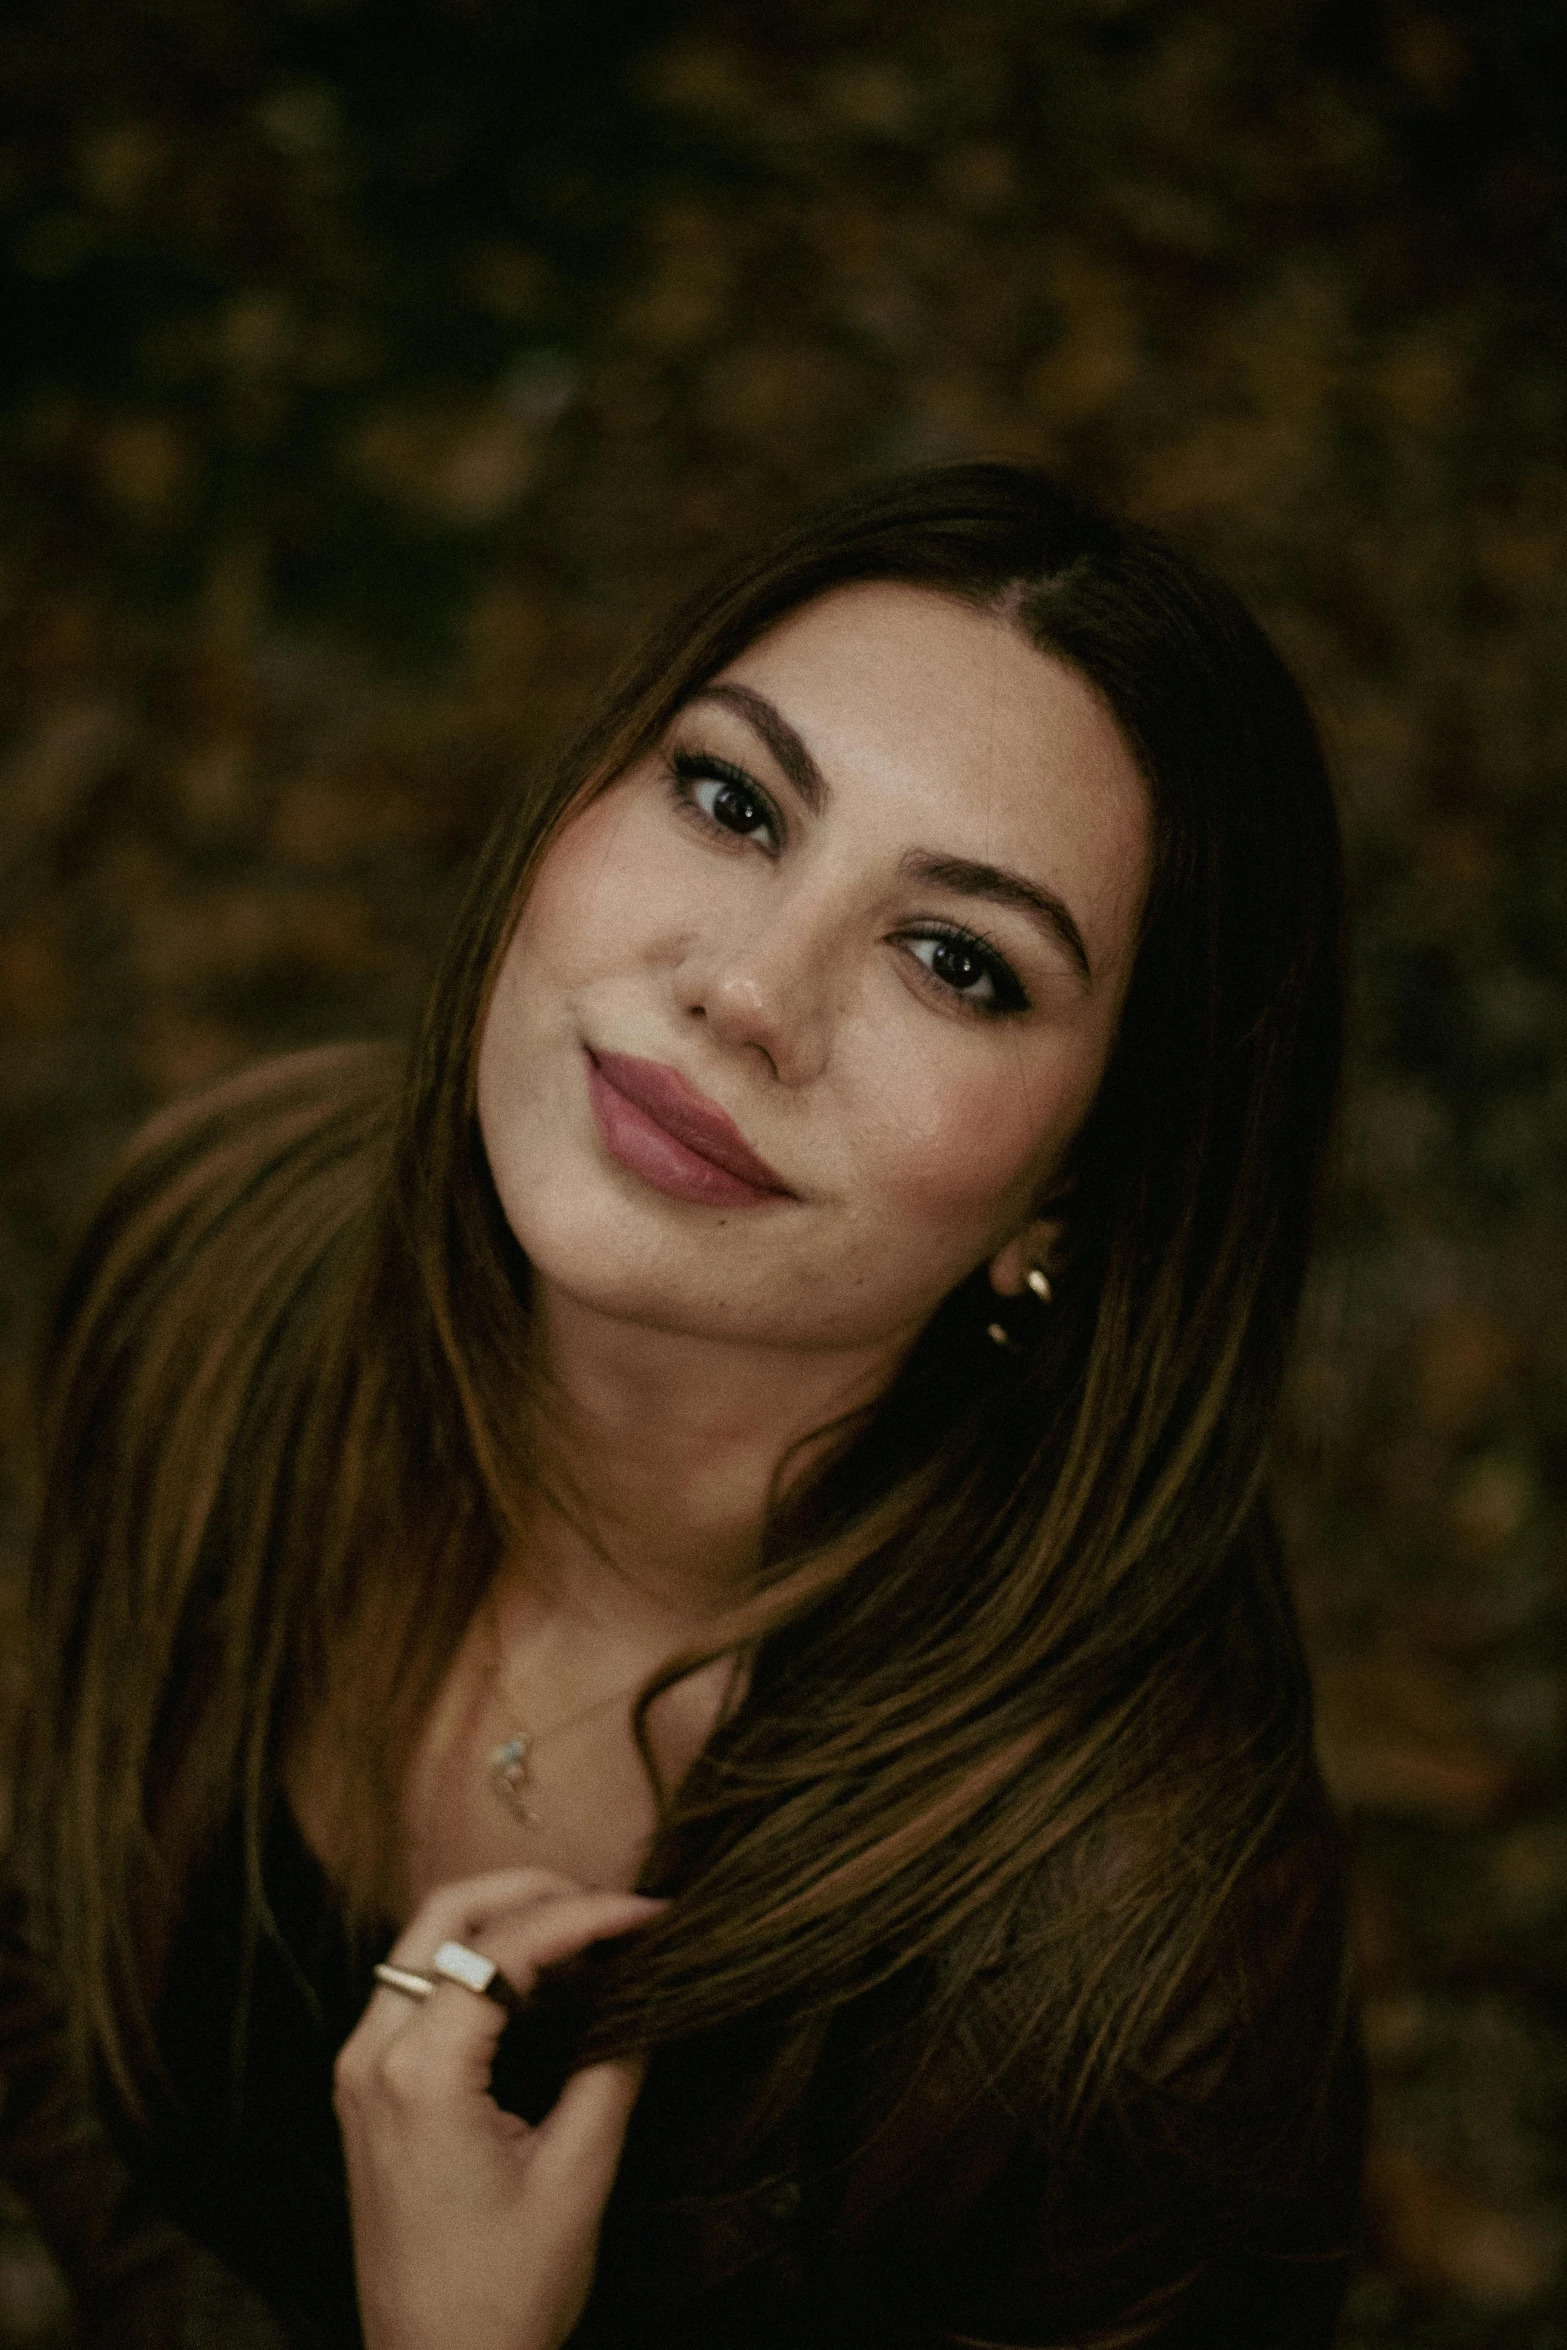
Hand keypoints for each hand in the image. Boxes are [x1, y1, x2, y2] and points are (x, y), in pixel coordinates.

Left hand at [334, 1866, 663, 2349]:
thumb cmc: (502, 2295)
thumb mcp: (576, 2178)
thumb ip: (612, 2069)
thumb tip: (650, 1991)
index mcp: (419, 2074)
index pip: (505, 1946)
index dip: (586, 1915)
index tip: (652, 1913)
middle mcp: (372, 2056)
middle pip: (444, 1914)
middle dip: (533, 1891)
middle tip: (612, 1907)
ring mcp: (361, 2072)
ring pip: (425, 1944)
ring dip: (505, 1922)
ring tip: (588, 1937)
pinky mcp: (369, 2092)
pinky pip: (419, 1991)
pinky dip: (479, 1965)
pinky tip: (542, 1983)